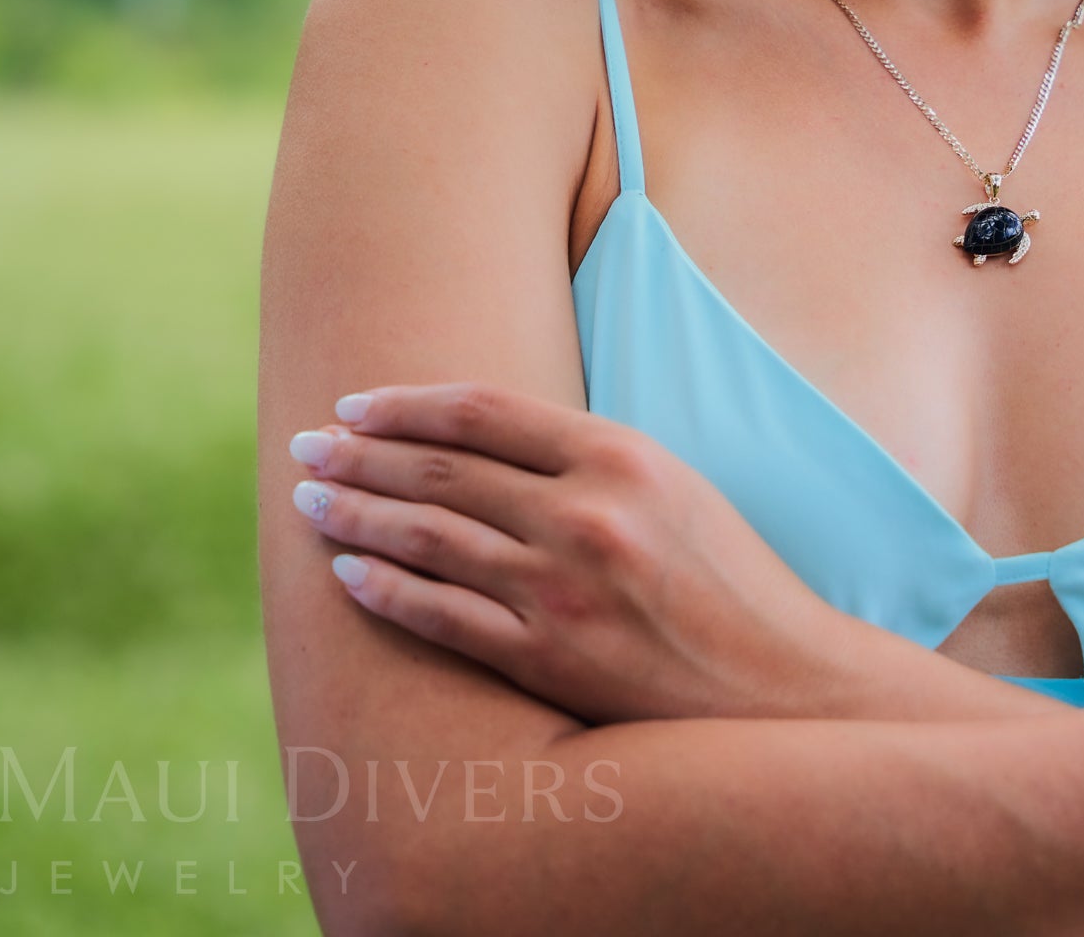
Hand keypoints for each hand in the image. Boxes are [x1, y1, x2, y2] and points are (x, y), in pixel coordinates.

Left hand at [286, 380, 846, 724]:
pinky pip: (440, 616)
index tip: (356, 403)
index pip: (484, 412)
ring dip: (355, 514)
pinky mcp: (546, 658)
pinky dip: (385, 588)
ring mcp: (561, 590)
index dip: (408, 403)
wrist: (776, 679)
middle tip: (307, 445)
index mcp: (621, 455)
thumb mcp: (672, 483)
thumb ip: (587, 457)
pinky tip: (348, 571)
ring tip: (309, 498)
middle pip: (442, 470)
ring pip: (428, 539)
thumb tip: (483, 437)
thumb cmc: (727, 574)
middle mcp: (585, 515)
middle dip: (360, 454)